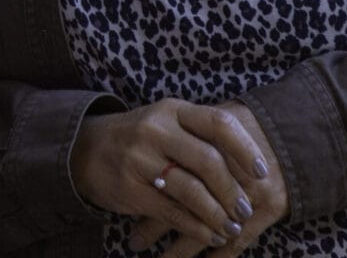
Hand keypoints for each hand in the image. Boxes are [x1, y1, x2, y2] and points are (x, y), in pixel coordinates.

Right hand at [141, 104, 286, 256]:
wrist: (84, 149)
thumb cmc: (140, 137)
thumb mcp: (166, 123)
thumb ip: (201, 136)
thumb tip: (250, 164)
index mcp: (172, 110)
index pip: (218, 123)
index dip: (245, 148)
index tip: (262, 172)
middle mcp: (156, 130)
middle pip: (208, 160)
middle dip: (232, 190)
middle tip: (246, 210)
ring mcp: (140, 159)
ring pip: (191, 190)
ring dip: (218, 214)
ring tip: (231, 228)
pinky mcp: (131, 189)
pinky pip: (173, 212)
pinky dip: (197, 228)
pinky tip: (211, 236)